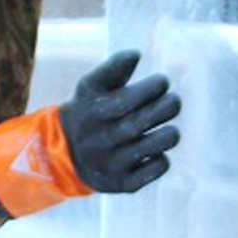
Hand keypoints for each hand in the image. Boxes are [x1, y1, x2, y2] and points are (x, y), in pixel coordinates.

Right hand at [60, 49, 180, 193]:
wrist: (64, 157)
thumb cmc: (87, 113)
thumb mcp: (90, 88)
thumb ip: (113, 68)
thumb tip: (136, 54)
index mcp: (95, 113)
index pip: (130, 98)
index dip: (154, 87)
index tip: (162, 82)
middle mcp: (103, 139)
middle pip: (145, 121)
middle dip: (168, 106)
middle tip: (173, 101)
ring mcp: (113, 164)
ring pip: (157, 146)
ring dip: (169, 134)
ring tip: (168, 127)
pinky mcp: (123, 184)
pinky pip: (156, 168)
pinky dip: (161, 158)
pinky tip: (154, 150)